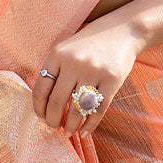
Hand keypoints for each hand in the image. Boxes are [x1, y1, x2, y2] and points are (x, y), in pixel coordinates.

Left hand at [32, 15, 142, 136]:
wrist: (123, 31)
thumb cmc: (91, 43)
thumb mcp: (68, 48)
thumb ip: (55, 70)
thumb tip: (43, 104)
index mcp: (58, 54)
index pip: (41, 88)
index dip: (39, 108)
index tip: (40, 117)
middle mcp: (74, 62)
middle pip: (57, 102)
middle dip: (52, 121)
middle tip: (53, 128)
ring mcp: (94, 71)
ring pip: (77, 110)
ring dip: (71, 126)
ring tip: (68, 131)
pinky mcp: (113, 80)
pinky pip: (98, 110)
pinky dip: (90, 125)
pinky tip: (85, 132)